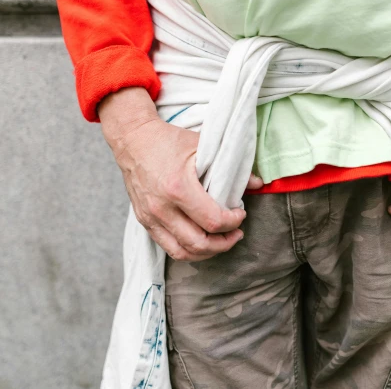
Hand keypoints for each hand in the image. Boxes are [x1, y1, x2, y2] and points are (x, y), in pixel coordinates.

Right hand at [99, 88, 262, 261]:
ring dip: (207, 252)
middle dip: (224, 242)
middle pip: (199, 243)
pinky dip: (188, 250)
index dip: (233, 222)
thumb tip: (257, 184)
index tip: (240, 213)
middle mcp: (162, 208)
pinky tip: (201, 241)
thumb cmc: (167, 140)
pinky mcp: (144, 221)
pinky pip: (168, 247)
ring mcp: (150, 217)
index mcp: (178, 188)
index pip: (213, 221)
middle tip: (236, 232)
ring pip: (182, 252)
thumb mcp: (202, 146)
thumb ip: (232, 167)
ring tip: (221, 241)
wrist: (132, 139)